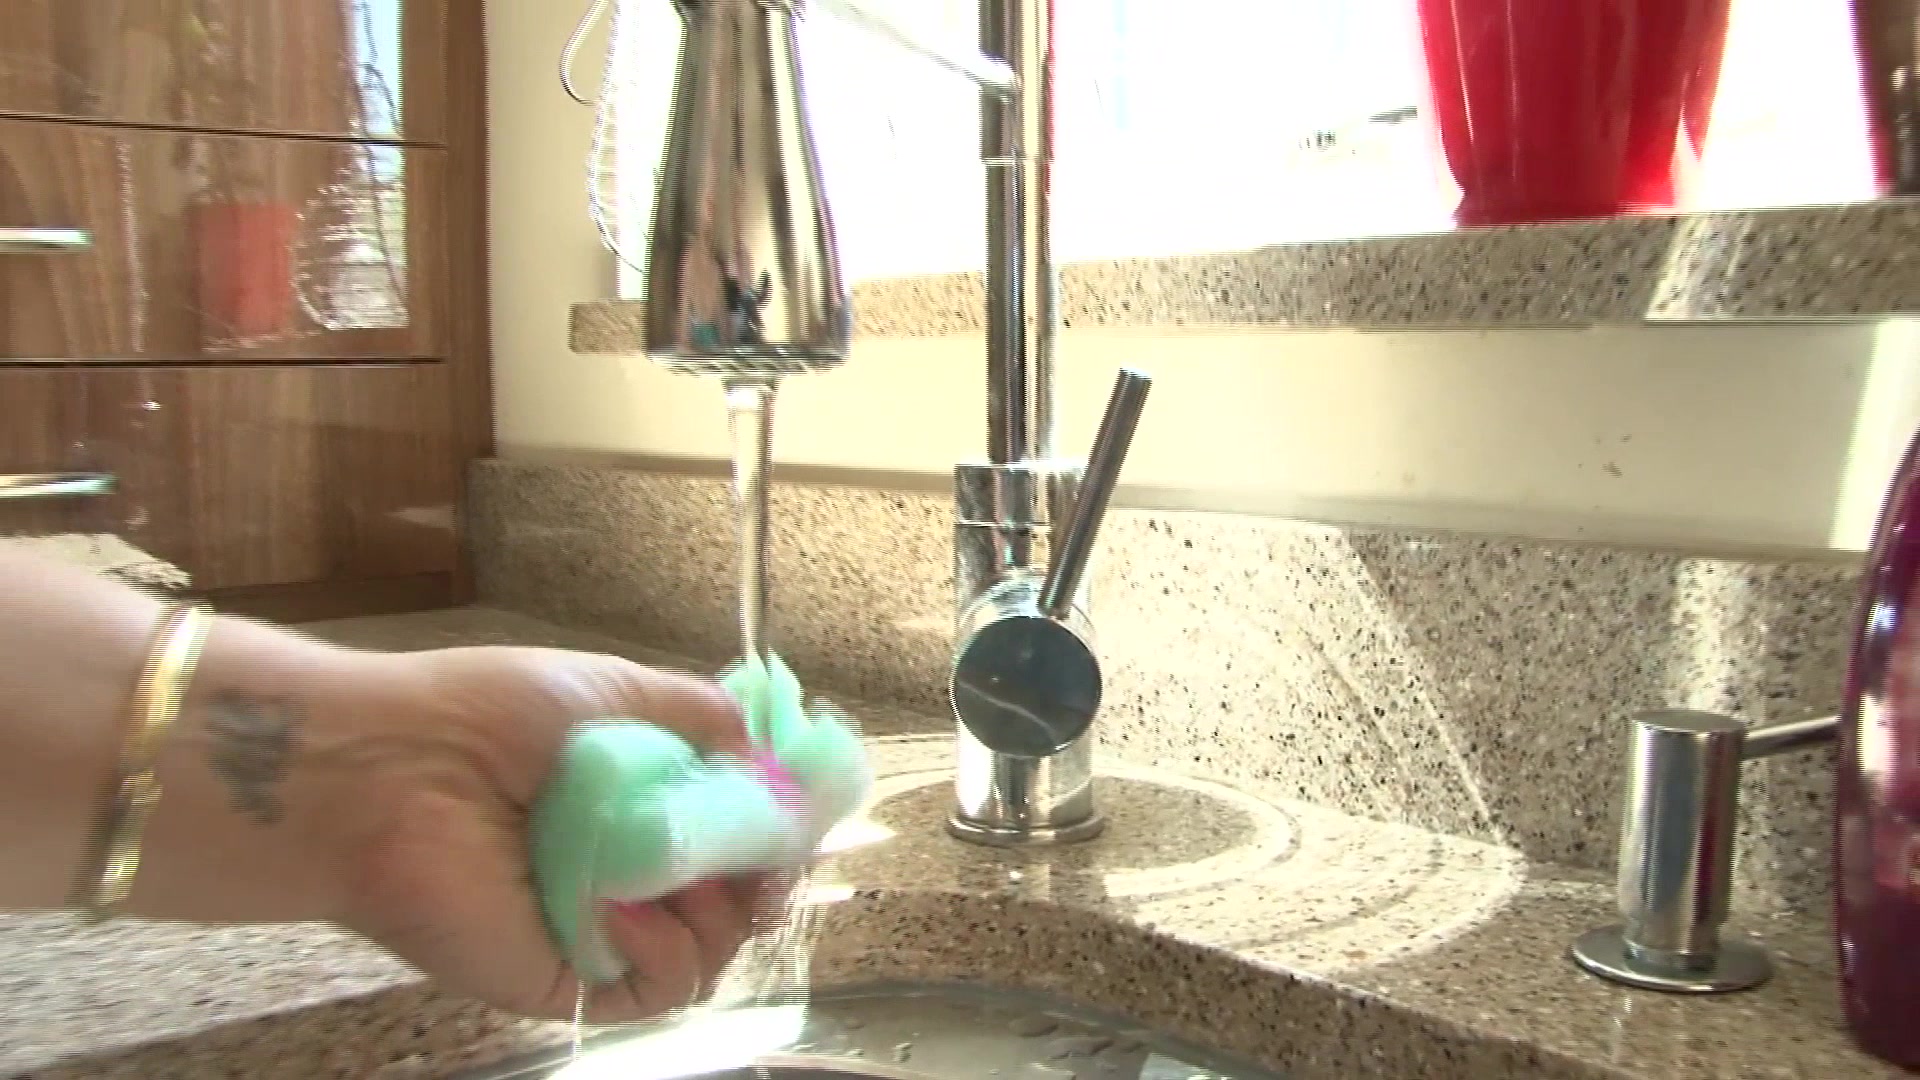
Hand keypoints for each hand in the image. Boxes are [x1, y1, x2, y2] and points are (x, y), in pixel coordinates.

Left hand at [330, 645, 781, 1022]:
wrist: (389, 770)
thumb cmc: (486, 715)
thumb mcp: (613, 687)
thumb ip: (698, 716)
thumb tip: (766, 746)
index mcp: (636, 807)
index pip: (735, 835)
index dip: (776, 828)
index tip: (796, 811)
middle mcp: (626, 873)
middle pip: (738, 899)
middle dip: (762, 873)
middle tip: (752, 848)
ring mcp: (600, 932)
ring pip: (712, 953)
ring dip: (717, 912)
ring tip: (673, 869)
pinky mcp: (568, 982)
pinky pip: (657, 989)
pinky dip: (667, 953)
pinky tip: (630, 911)